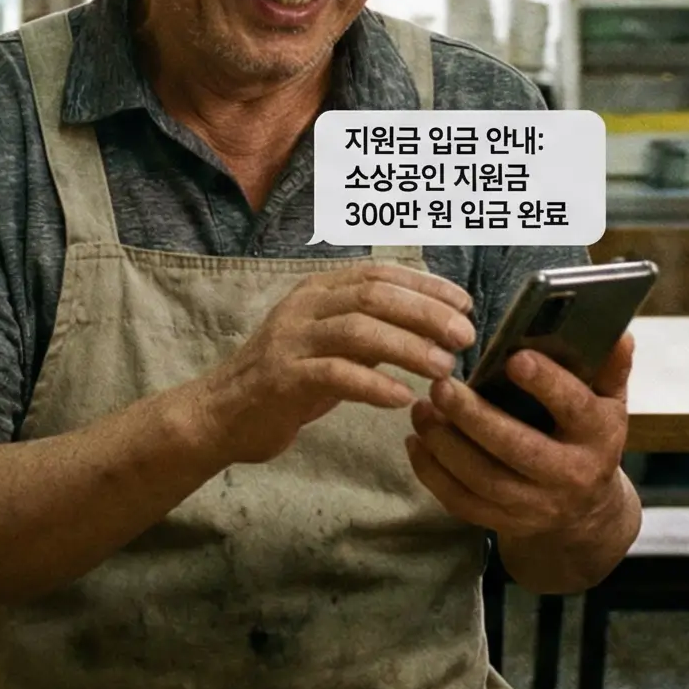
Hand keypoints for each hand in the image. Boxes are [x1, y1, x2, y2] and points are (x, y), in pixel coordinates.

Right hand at [191, 263, 476, 465]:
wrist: (222, 414)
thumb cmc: (289, 379)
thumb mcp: (333, 345)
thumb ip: (374, 330)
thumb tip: (436, 324)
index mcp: (319, 291)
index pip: (380, 274)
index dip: (426, 286)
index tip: (466, 304)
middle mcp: (304, 306)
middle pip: (374, 296)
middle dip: (426, 313)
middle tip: (464, 336)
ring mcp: (290, 340)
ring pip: (357, 330)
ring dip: (408, 347)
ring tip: (444, 368)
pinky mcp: (282, 378)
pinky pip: (334, 374)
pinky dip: (373, 384)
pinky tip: (402, 398)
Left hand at [406, 329, 635, 539]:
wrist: (587, 512)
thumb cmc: (589, 438)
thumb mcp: (610, 403)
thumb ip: (610, 368)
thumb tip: (619, 332)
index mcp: (599, 437)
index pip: (575, 408)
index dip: (547, 384)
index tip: (513, 358)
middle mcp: (570, 476)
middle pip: (518, 449)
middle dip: (475, 417)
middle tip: (441, 385)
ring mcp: (536, 505)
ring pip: (483, 480)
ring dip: (445, 444)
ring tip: (421, 408)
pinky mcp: (506, 522)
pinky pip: (463, 503)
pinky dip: (433, 474)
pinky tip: (416, 442)